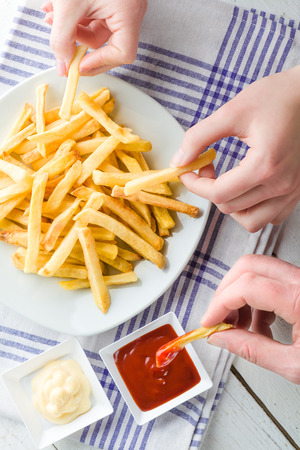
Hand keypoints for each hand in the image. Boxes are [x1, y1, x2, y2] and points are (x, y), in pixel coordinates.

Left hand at [41, 0, 146, 75]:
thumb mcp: (68, 5)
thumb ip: (62, 39)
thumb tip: (62, 66)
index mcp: (129, 13)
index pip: (124, 53)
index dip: (100, 63)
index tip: (78, 65)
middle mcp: (131, 11)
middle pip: (110, 45)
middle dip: (81, 45)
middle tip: (61, 51)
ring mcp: (123, 5)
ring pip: (99, 30)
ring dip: (74, 30)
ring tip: (51, 19)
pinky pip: (97, 17)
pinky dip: (78, 18)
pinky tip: (58, 11)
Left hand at [170, 66, 299, 231]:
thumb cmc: (275, 97)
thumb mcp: (232, 112)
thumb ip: (199, 137)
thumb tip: (179, 160)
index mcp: (264, 166)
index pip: (218, 193)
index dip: (194, 184)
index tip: (187, 170)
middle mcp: (281, 185)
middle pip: (230, 207)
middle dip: (209, 190)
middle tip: (206, 166)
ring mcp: (292, 191)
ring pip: (251, 221)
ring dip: (230, 206)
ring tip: (225, 183)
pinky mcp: (297, 191)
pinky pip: (270, 217)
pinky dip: (253, 210)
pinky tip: (246, 189)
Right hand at [201, 254, 299, 383]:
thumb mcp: (295, 365)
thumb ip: (252, 350)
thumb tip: (221, 339)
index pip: (246, 287)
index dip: (219, 304)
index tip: (209, 323)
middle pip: (248, 266)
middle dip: (226, 291)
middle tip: (219, 318)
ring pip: (258, 270)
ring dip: (240, 295)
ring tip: (240, 328)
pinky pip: (271, 280)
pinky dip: (256, 299)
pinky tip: (260, 327)